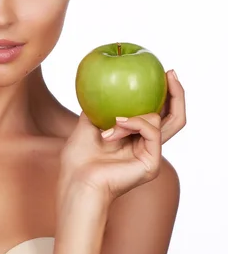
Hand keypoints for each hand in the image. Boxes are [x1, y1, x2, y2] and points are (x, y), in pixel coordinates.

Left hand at [59, 69, 185, 201]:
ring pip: (162, 121)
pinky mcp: (152, 162)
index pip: (158, 113)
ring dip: (134, 115)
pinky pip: (151, 131)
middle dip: (176, 94)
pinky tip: (117, 124)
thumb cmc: (78, 159)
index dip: (164, 94)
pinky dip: (134, 123)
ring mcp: (151, 154)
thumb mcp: (87, 125)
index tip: (161, 72)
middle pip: (174, 118)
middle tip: (170, 73)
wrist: (77, 180)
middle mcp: (147, 146)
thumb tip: (100, 86)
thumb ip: (98, 108)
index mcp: (134, 138)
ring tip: (114, 120)